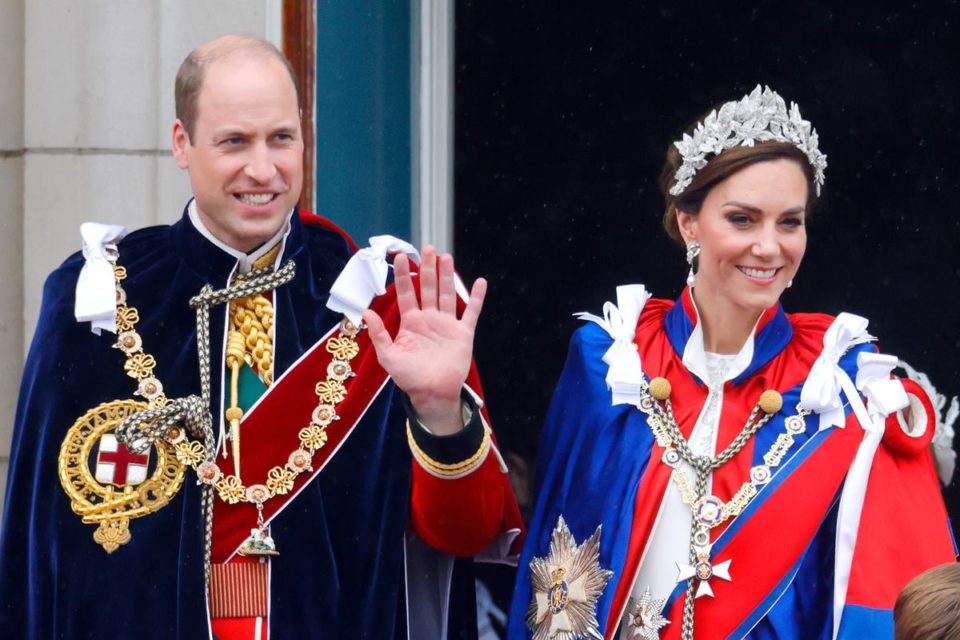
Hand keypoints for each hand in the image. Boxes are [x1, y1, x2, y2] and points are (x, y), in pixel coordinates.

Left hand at [362, 246, 486, 435]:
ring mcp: (447, 325)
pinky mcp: (463, 333)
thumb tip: (366, 312)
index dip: (403, 276)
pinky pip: (471, 312)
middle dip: (428, 268)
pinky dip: (476, 298)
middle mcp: (429, 319)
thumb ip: (378, 334)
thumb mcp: (388, 357)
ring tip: (446, 257)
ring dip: (447, 276)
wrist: (432, 394)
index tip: (400, 258)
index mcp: (410, 323)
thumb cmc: (409, 378)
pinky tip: (480, 282)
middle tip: (427, 248)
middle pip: (428, 288)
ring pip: (447, 294)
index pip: (405, 293)